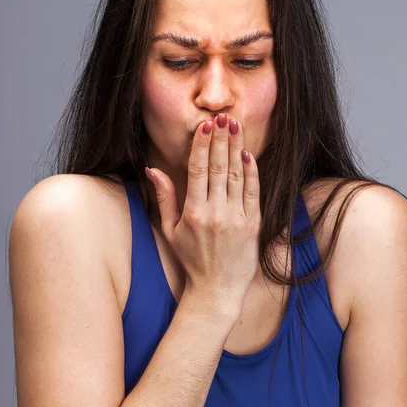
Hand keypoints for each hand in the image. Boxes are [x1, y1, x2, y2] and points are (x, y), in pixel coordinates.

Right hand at [145, 113, 261, 314]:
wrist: (217, 289)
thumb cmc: (191, 259)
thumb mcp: (170, 230)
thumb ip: (164, 197)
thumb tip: (152, 169)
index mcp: (193, 213)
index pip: (197, 170)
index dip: (201, 145)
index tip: (204, 125)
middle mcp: (216, 213)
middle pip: (218, 167)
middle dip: (220, 139)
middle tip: (222, 117)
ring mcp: (237, 218)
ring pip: (236, 175)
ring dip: (236, 148)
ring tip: (235, 126)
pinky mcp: (253, 224)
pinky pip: (253, 191)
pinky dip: (252, 171)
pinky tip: (248, 154)